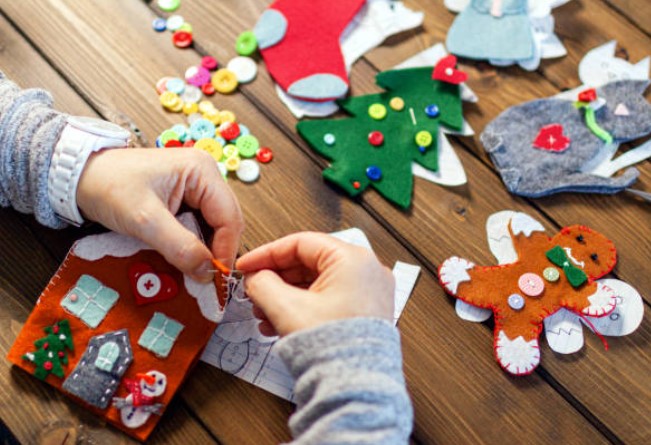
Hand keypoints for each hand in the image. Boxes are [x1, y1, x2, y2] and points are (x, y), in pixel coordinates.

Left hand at [77, 148, 243, 281]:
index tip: (214, 279)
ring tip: (193, 272)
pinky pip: (199, 226)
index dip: (225, 250)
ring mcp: (196, 188)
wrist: (79, 176)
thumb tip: (208, 274)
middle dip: (217, 252)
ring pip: (214, 227)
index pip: (229, 218)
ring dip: (205, 251)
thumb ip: (179, 246)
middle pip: (226, 223)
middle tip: (205, 279)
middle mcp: (205, 176)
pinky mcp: (185, 199)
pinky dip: (193, 245)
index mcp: (203, 171)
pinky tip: (183, 259)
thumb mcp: (144, 220)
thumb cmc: (109, 187)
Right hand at [236, 232, 393, 336]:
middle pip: (308, 263)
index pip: (300, 243)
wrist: (357, 387)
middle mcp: (366, 271)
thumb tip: (255, 278)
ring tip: (263, 313)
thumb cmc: (333, 346)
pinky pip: (328, 299)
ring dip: (286, 296)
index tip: (247, 265)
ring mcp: (369, 292)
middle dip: (275, 279)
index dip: (267, 254)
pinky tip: (279, 323)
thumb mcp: (287, 308)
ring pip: (316, 283)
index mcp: (352, 259)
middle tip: (253, 291)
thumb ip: (263, 284)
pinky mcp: (366, 312)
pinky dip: (303, 307)